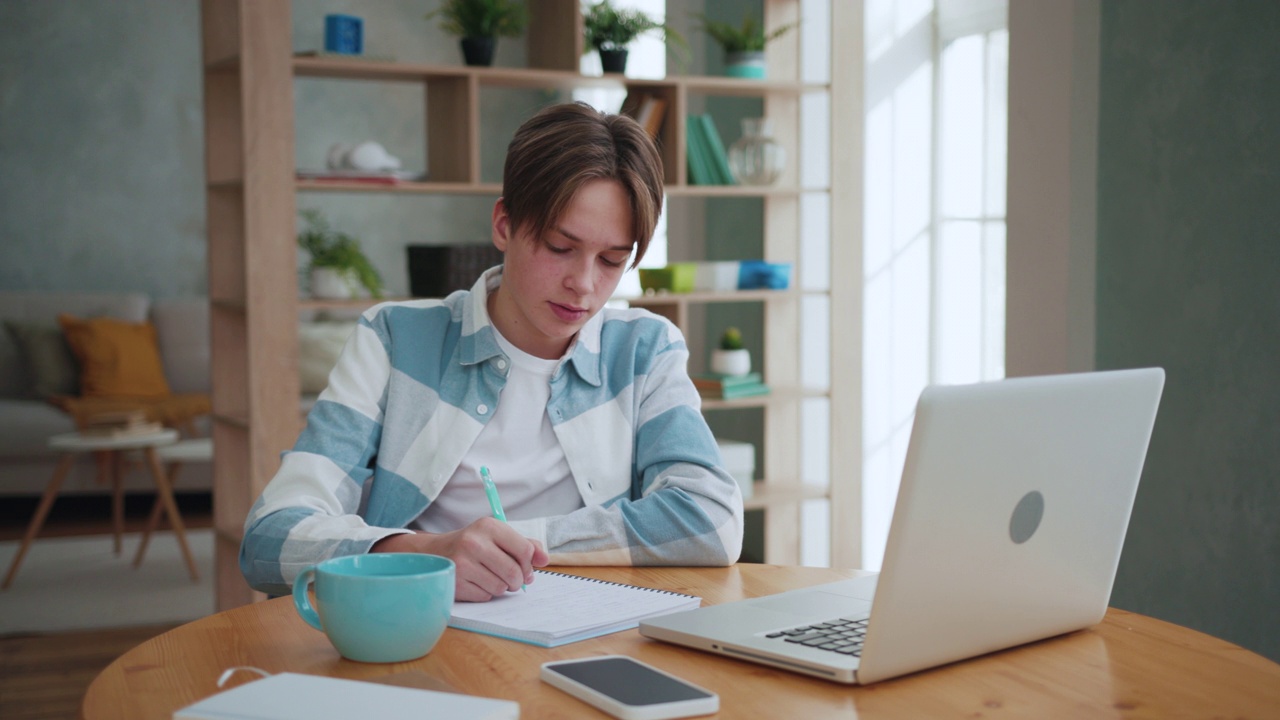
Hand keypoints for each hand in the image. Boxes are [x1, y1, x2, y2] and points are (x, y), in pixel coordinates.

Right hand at [371, 517, 548, 601]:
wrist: (436, 552)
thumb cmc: (476, 545)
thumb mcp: (499, 536)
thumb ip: (526, 545)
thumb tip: (544, 560)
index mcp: (489, 526)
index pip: (525, 550)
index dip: (530, 564)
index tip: (527, 568)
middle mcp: (474, 542)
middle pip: (514, 572)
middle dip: (518, 580)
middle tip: (513, 578)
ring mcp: (462, 563)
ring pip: (501, 588)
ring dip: (501, 587)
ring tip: (491, 577)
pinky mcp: (455, 582)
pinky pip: (485, 596)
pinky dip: (486, 593)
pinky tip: (476, 582)